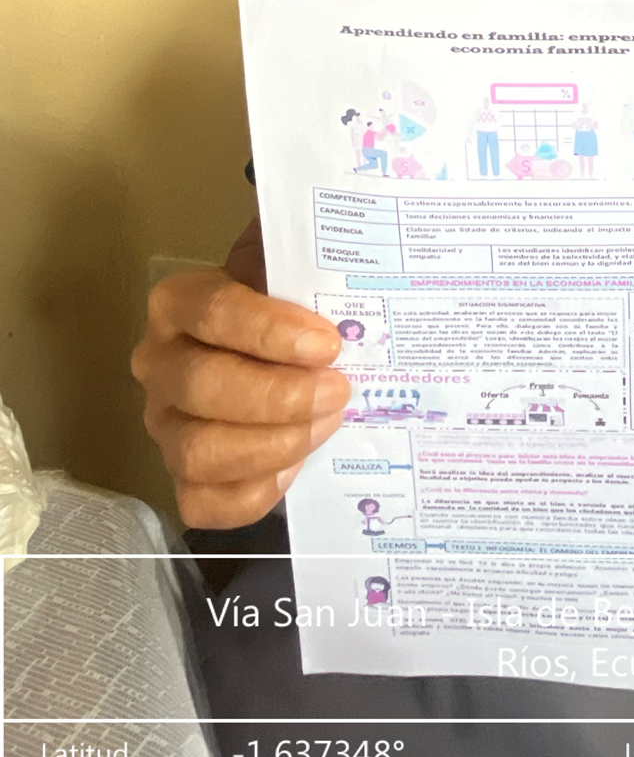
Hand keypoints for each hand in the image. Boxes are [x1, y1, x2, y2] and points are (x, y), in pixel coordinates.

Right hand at [132, 268, 350, 529]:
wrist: (289, 354)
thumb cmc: (293, 309)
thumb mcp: (297, 270)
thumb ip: (310, 259)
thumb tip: (351, 254)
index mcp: (180, 303)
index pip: (212, 312)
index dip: (269, 331)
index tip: (329, 343)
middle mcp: (160, 363)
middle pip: (202, 386)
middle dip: (280, 397)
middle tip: (339, 390)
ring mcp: (166, 423)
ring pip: (198, 450)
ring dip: (273, 444)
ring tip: (327, 425)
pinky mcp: (184, 476)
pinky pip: (203, 503)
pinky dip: (252, 495)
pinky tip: (294, 470)